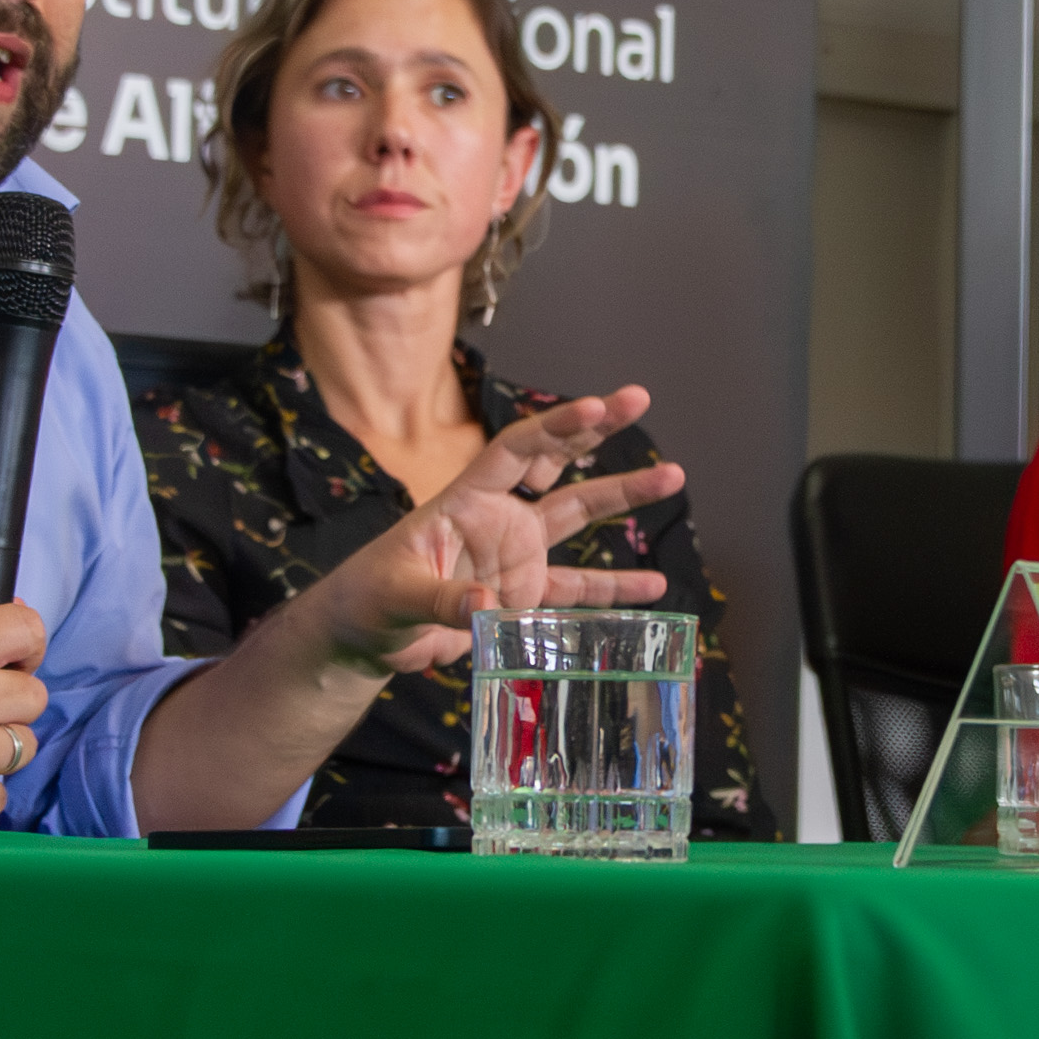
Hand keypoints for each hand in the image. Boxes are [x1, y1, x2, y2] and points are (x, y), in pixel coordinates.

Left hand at [315, 387, 684, 673]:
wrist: (367, 639)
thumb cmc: (368, 601)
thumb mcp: (395, 597)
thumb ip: (440, 600)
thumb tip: (484, 606)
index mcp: (464, 501)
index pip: (516, 451)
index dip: (555, 428)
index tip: (595, 407)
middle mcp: (499, 519)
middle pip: (556, 465)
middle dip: (597, 432)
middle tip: (637, 399)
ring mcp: (517, 556)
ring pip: (579, 518)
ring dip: (623, 497)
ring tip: (672, 476)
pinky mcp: (525, 597)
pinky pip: (578, 590)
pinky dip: (615, 590)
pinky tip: (654, 586)